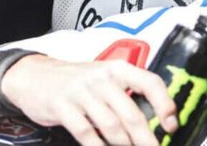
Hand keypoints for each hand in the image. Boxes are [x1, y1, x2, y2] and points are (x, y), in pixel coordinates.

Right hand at [1, 55, 177, 145]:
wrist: (35, 76)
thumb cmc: (76, 81)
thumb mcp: (103, 78)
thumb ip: (125, 94)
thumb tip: (153, 120)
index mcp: (117, 69)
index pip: (150, 82)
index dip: (164, 104)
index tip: (172, 125)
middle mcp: (102, 78)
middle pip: (131, 113)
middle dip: (146, 139)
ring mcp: (82, 92)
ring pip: (111, 126)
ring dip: (124, 145)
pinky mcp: (63, 106)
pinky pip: (86, 133)